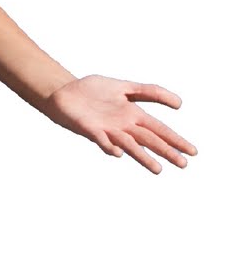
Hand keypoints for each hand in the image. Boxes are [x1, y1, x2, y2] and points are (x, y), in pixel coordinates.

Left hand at [44, 74, 195, 173]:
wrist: (64, 91)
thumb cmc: (94, 90)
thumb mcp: (125, 87)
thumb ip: (150, 92)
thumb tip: (181, 103)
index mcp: (133, 115)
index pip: (159, 129)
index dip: (175, 140)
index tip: (192, 152)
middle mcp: (123, 126)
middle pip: (149, 139)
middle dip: (166, 151)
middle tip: (183, 165)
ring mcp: (107, 129)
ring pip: (129, 145)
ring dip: (143, 157)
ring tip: (158, 169)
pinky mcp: (90, 129)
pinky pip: (102, 140)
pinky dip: (110, 147)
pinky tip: (119, 152)